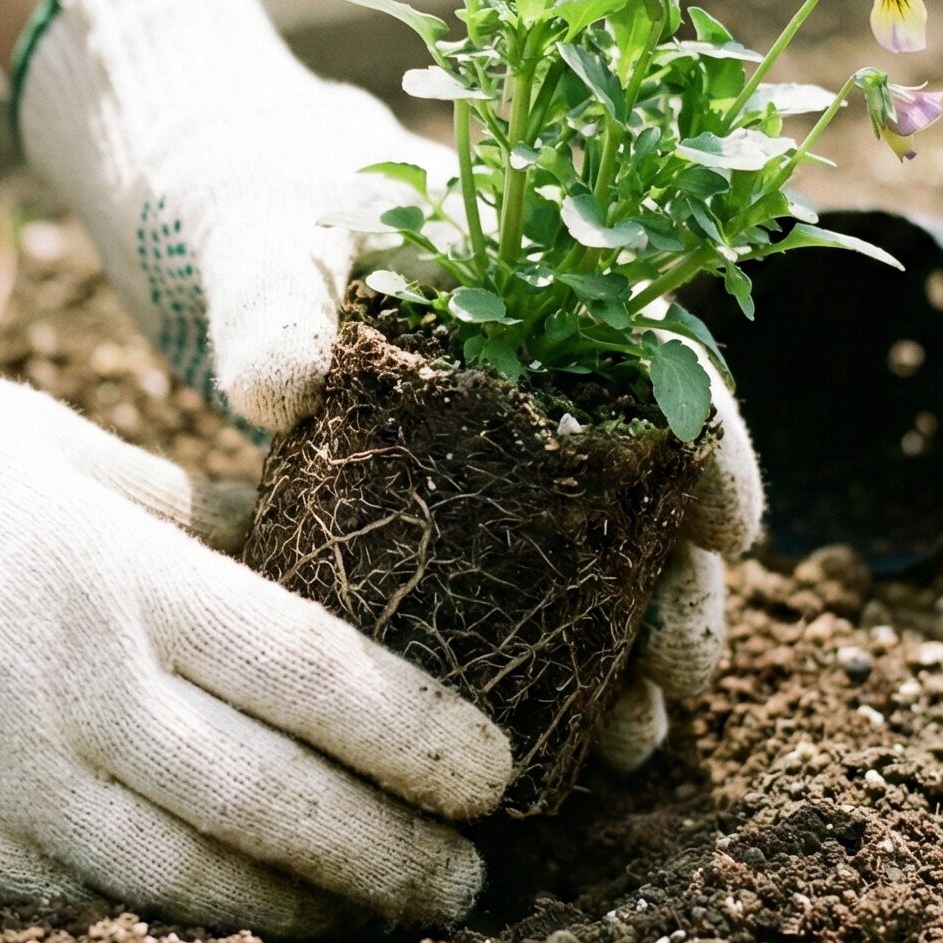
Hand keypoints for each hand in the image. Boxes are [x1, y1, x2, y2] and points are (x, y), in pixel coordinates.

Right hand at [0, 190, 512, 932]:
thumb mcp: (75, 455)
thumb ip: (199, 532)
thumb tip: (310, 584)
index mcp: (113, 572)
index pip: (310, 672)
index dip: (419, 735)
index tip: (500, 770)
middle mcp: (63, 690)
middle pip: (269, 801)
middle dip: (391, 851)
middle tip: (473, 874)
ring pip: (187, 883)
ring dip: (304, 914)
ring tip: (386, 919)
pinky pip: (88, 905)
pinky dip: (184, 925)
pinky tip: (250, 929)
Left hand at [18, 0, 760, 772]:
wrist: (210, 207)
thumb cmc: (255, 195)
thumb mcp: (262, 230)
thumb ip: (270, 295)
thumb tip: (272, 390)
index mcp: (533, 291)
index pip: (661, 362)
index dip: (711, 446)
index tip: (731, 534)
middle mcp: (537, 377)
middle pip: (644, 490)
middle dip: (677, 589)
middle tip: (676, 684)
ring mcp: (490, 447)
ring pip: (589, 554)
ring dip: (617, 646)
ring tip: (624, 746)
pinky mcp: (434, 501)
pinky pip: (500, 584)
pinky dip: (528, 652)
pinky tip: (537, 733)